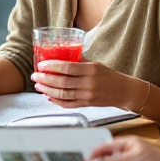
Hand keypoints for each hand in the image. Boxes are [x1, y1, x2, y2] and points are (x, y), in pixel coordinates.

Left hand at [30, 60, 146, 110]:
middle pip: (62, 82)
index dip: (51, 67)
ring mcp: (87, 95)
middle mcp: (89, 83)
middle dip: (45, 80)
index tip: (41, 66)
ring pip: (62, 94)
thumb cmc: (109, 75)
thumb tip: (59, 56)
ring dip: (47, 91)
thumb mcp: (95, 64)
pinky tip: (48, 97)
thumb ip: (78, 62)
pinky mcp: (87, 104)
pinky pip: (68, 104)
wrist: (124, 91)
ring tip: (38, 86)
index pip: (67, 67)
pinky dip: (56, 101)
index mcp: (91, 70)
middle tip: (35, 77)